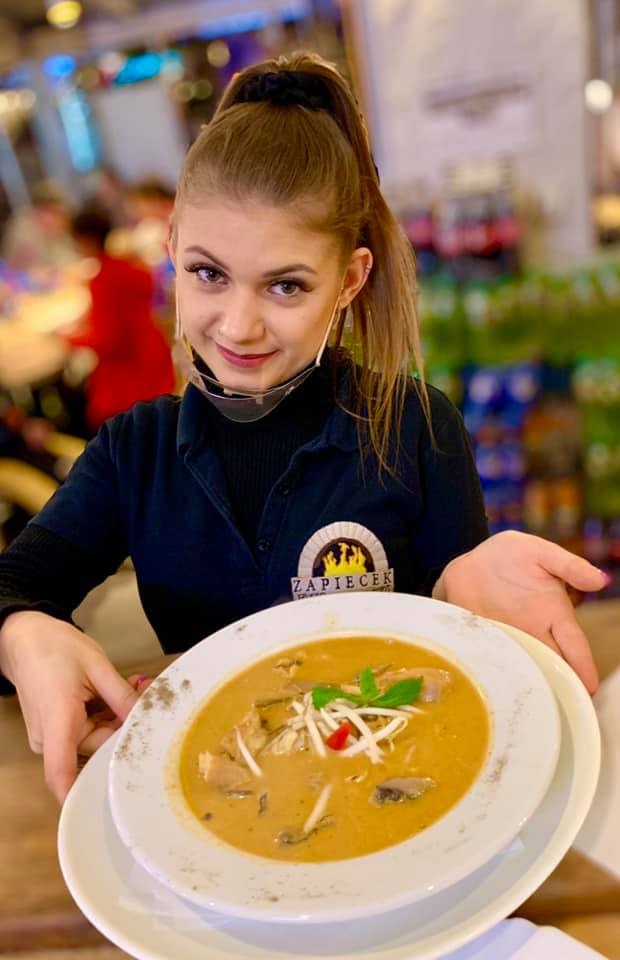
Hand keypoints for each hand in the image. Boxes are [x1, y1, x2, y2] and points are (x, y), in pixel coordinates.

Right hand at [0, 611, 138, 803]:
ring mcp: (51, 737)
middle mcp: (50, 738)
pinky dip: (103, 716)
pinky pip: (86, 732)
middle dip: (124, 729)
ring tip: (130, 688)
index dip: (79, 796)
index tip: (107, 808)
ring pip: (96, 739)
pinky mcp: (55, 731)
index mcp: (58, 721)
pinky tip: (113, 694)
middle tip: (146, 699)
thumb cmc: (55, 648)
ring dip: (116, 719)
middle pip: (97, 749)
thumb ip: (121, 695)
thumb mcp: (96, 665)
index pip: (61, 773)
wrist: (24, 638)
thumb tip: (145, 719)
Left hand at [432, 531, 606, 693]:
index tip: (589, 688)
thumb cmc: (511, 555)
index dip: (583, 666)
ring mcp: (508, 640)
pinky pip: (490, 661)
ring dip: (527, 686)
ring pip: (522, 669)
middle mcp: (532, 633)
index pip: (574, 645)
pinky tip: (493, 691)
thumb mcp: (540, 552)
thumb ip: (567, 565)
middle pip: (552, 666)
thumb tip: (599, 579)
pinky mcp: (483, 642)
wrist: (471, 560)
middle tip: (562, 709)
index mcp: (552, 614)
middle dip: (558, 688)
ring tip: (531, 707)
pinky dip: (493, 674)